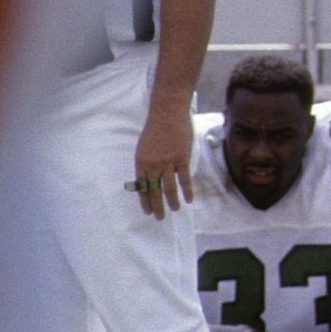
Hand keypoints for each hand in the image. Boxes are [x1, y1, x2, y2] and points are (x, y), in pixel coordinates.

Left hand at [133, 102, 194, 218]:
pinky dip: (187, 190)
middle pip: (155, 190)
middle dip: (156, 206)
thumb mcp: (144, 147)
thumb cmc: (154, 128)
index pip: (142, 186)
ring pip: (169, 187)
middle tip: (159, 218)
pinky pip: (184, 178)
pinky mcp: (182, 159)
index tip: (147, 210)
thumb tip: (149, 177)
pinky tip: (189, 199)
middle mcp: (153, 165)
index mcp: (141, 162)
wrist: (167, 114)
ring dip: (172, 201)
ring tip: (174, 210)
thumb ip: (147, 163)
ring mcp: (168, 163)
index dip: (145, 200)